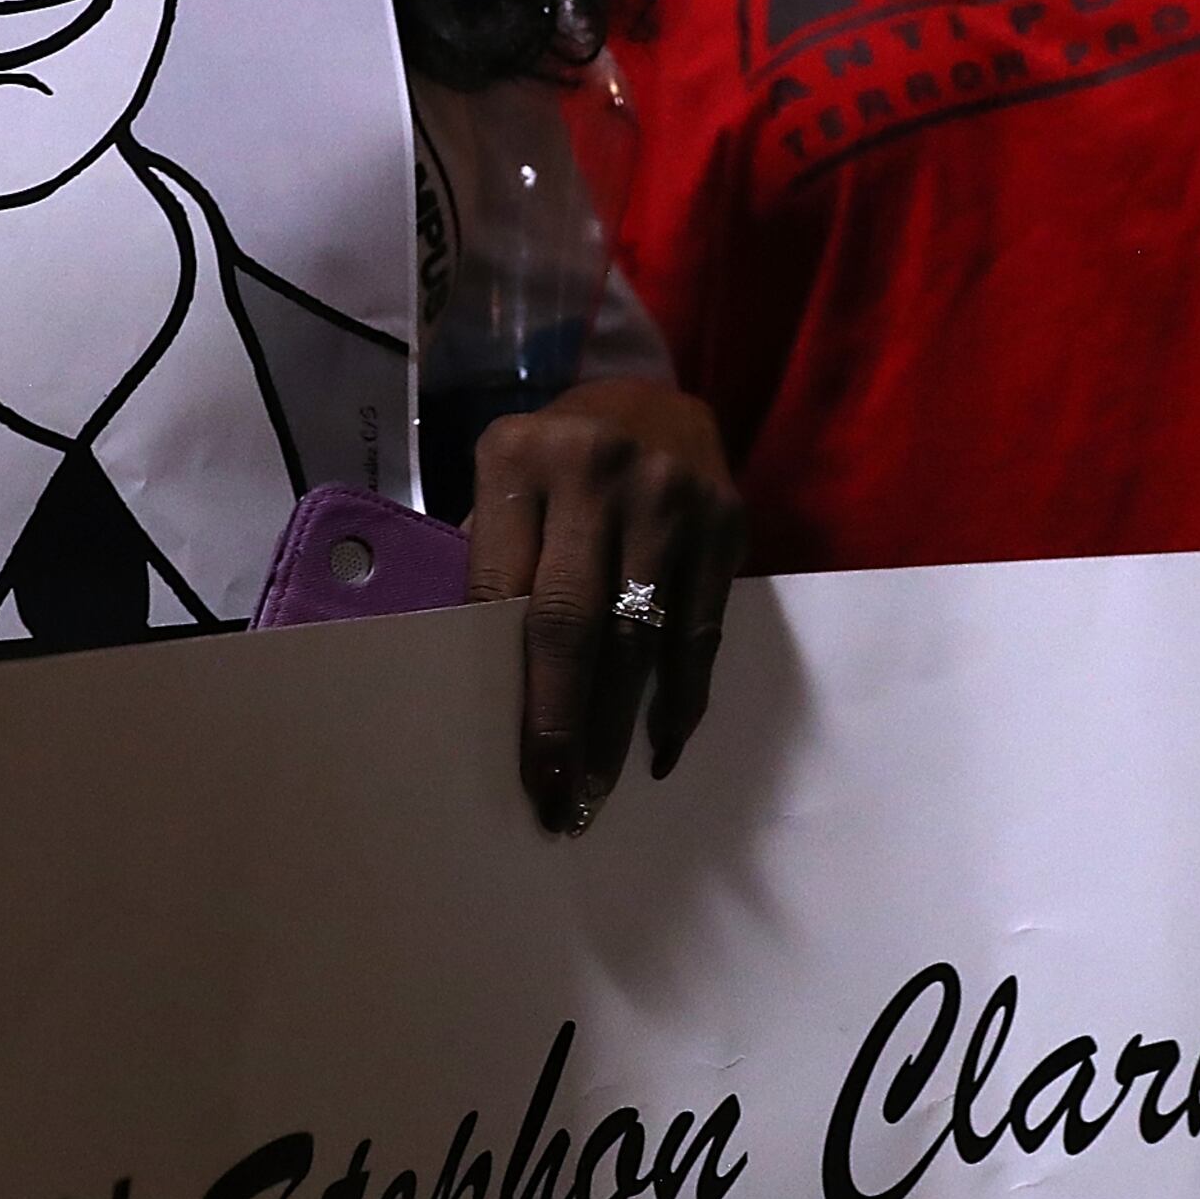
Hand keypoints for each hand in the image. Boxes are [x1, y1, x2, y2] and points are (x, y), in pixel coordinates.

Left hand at [464, 378, 747, 835]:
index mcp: (516, 460)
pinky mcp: (725, 521)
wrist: (650, 396)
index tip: (516, 764)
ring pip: (641, 636)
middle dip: (566, 722)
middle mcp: (596, 472)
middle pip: (573, 621)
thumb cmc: (555, 463)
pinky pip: (701, 631)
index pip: (501, 593)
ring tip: (600, 790)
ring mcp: (669, 496)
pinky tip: (660, 745)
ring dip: (621, 726)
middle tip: (561, 801)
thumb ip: (492, 561)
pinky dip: (682, 697)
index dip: (509, 688)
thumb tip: (474, 690)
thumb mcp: (503, 483)